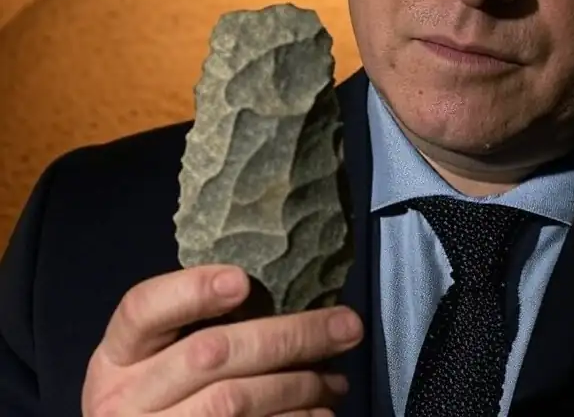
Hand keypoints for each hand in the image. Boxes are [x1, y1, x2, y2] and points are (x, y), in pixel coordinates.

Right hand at [82, 264, 362, 416]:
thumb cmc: (162, 401)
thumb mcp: (157, 363)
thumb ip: (199, 329)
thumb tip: (291, 297)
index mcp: (117, 358)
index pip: (141, 311)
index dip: (191, 291)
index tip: (242, 280)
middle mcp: (123, 399)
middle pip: (211, 353)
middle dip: (290, 336)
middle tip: (348, 325)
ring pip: (234, 400)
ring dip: (300, 385)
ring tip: (337, 381)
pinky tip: (320, 414)